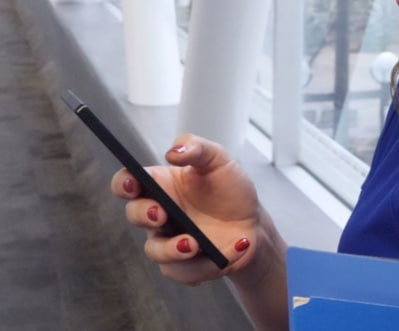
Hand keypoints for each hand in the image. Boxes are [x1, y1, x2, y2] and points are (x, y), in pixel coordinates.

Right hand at [111, 134, 263, 285]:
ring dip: (172, 249)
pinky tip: (233, 248)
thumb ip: (197, 148)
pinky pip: (183, 271)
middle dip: (143, 214)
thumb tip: (172, 152)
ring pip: (155, 250)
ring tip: (196, 243)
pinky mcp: (184, 267)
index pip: (128, 182)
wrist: (253, 223)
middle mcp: (160, 213)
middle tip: (162, 213)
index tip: (132, 183)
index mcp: (162, 185)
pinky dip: (207, 264)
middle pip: (134, 214)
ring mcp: (169, 241)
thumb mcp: (219, 159)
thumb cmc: (230, 188)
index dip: (123, 183)